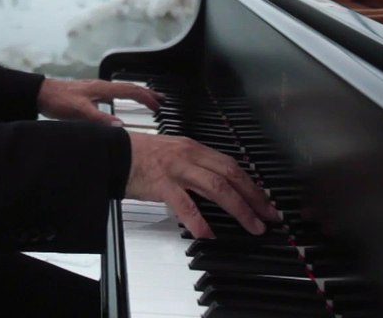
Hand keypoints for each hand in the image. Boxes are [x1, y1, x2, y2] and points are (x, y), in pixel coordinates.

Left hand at [36, 77, 161, 125]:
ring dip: (138, 94)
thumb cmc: (59, 100)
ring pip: (123, 90)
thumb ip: (100, 119)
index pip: (131, 90)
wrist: (41, 94)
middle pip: (130, 88)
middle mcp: (102, 87)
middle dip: (147, 93)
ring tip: (149, 100)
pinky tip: (122, 104)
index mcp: (103, 89)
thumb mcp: (80, 112)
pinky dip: (125, 97)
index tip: (159, 106)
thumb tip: (121, 127)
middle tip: (162, 100)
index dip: (146, 98)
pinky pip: (114, 94)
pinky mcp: (90, 94)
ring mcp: (96, 89)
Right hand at [126, 132, 280, 238]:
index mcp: (194, 149)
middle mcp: (190, 156)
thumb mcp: (174, 153)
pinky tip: (208, 233)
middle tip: (268, 216)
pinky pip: (185, 204)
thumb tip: (218, 184)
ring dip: (238, 208)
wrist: (113, 153)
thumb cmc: (141, 156)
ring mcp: (177, 169)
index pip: (231, 166)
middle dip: (254, 197)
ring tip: (251, 226)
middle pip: (230, 175)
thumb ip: (196, 166)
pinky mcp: (161, 184)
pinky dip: (199, 220)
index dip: (252, 184)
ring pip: (216, 187)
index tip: (265, 201)